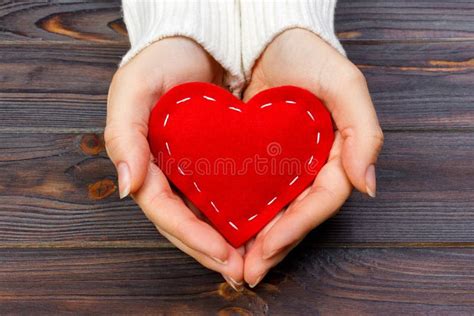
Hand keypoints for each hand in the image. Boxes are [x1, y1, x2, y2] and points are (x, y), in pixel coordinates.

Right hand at [105, 37, 243, 289]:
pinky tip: (258, 228)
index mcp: (145, 161)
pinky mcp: (214, 161)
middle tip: (240, 271)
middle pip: (185, 222)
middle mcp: (167, 171)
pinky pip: (224, 193)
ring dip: (225, 241)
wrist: (195, 41)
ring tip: (252, 262)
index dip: (190, 236)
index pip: (164, 210)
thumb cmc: (160, 62)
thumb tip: (126, 186)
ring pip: (205, 215)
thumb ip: (124, 136)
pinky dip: (237, 214)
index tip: (221, 254)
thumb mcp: (133, 90)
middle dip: (210, 250)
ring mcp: (190, 169)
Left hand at [242, 28, 383, 286]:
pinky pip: (251, 190)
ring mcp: (283, 162)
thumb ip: (363, 131)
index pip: (320, 200)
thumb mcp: (344, 83)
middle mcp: (309, 163)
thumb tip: (367, 185)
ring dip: (256, 239)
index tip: (267, 248)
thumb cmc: (307, 54)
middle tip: (247, 271)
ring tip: (233, 263)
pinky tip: (222, 229)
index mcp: (333, 151)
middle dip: (273, 245)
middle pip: (296, 214)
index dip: (296, 227)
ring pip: (274, 210)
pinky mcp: (257, 156)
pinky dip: (241, 212)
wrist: (268, 35)